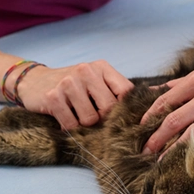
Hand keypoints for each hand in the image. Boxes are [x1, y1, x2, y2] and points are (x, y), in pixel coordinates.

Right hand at [17, 60, 132, 129]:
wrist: (34, 81)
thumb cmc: (74, 84)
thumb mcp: (97, 79)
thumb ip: (120, 88)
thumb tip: (159, 93)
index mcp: (101, 67)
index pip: (125, 92)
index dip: (124, 109)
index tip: (118, 117)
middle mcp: (85, 71)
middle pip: (109, 108)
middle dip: (103, 119)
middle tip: (92, 116)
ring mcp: (68, 83)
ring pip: (90, 119)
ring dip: (84, 124)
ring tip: (77, 114)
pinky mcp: (52, 97)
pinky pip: (71, 124)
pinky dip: (69, 127)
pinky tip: (64, 117)